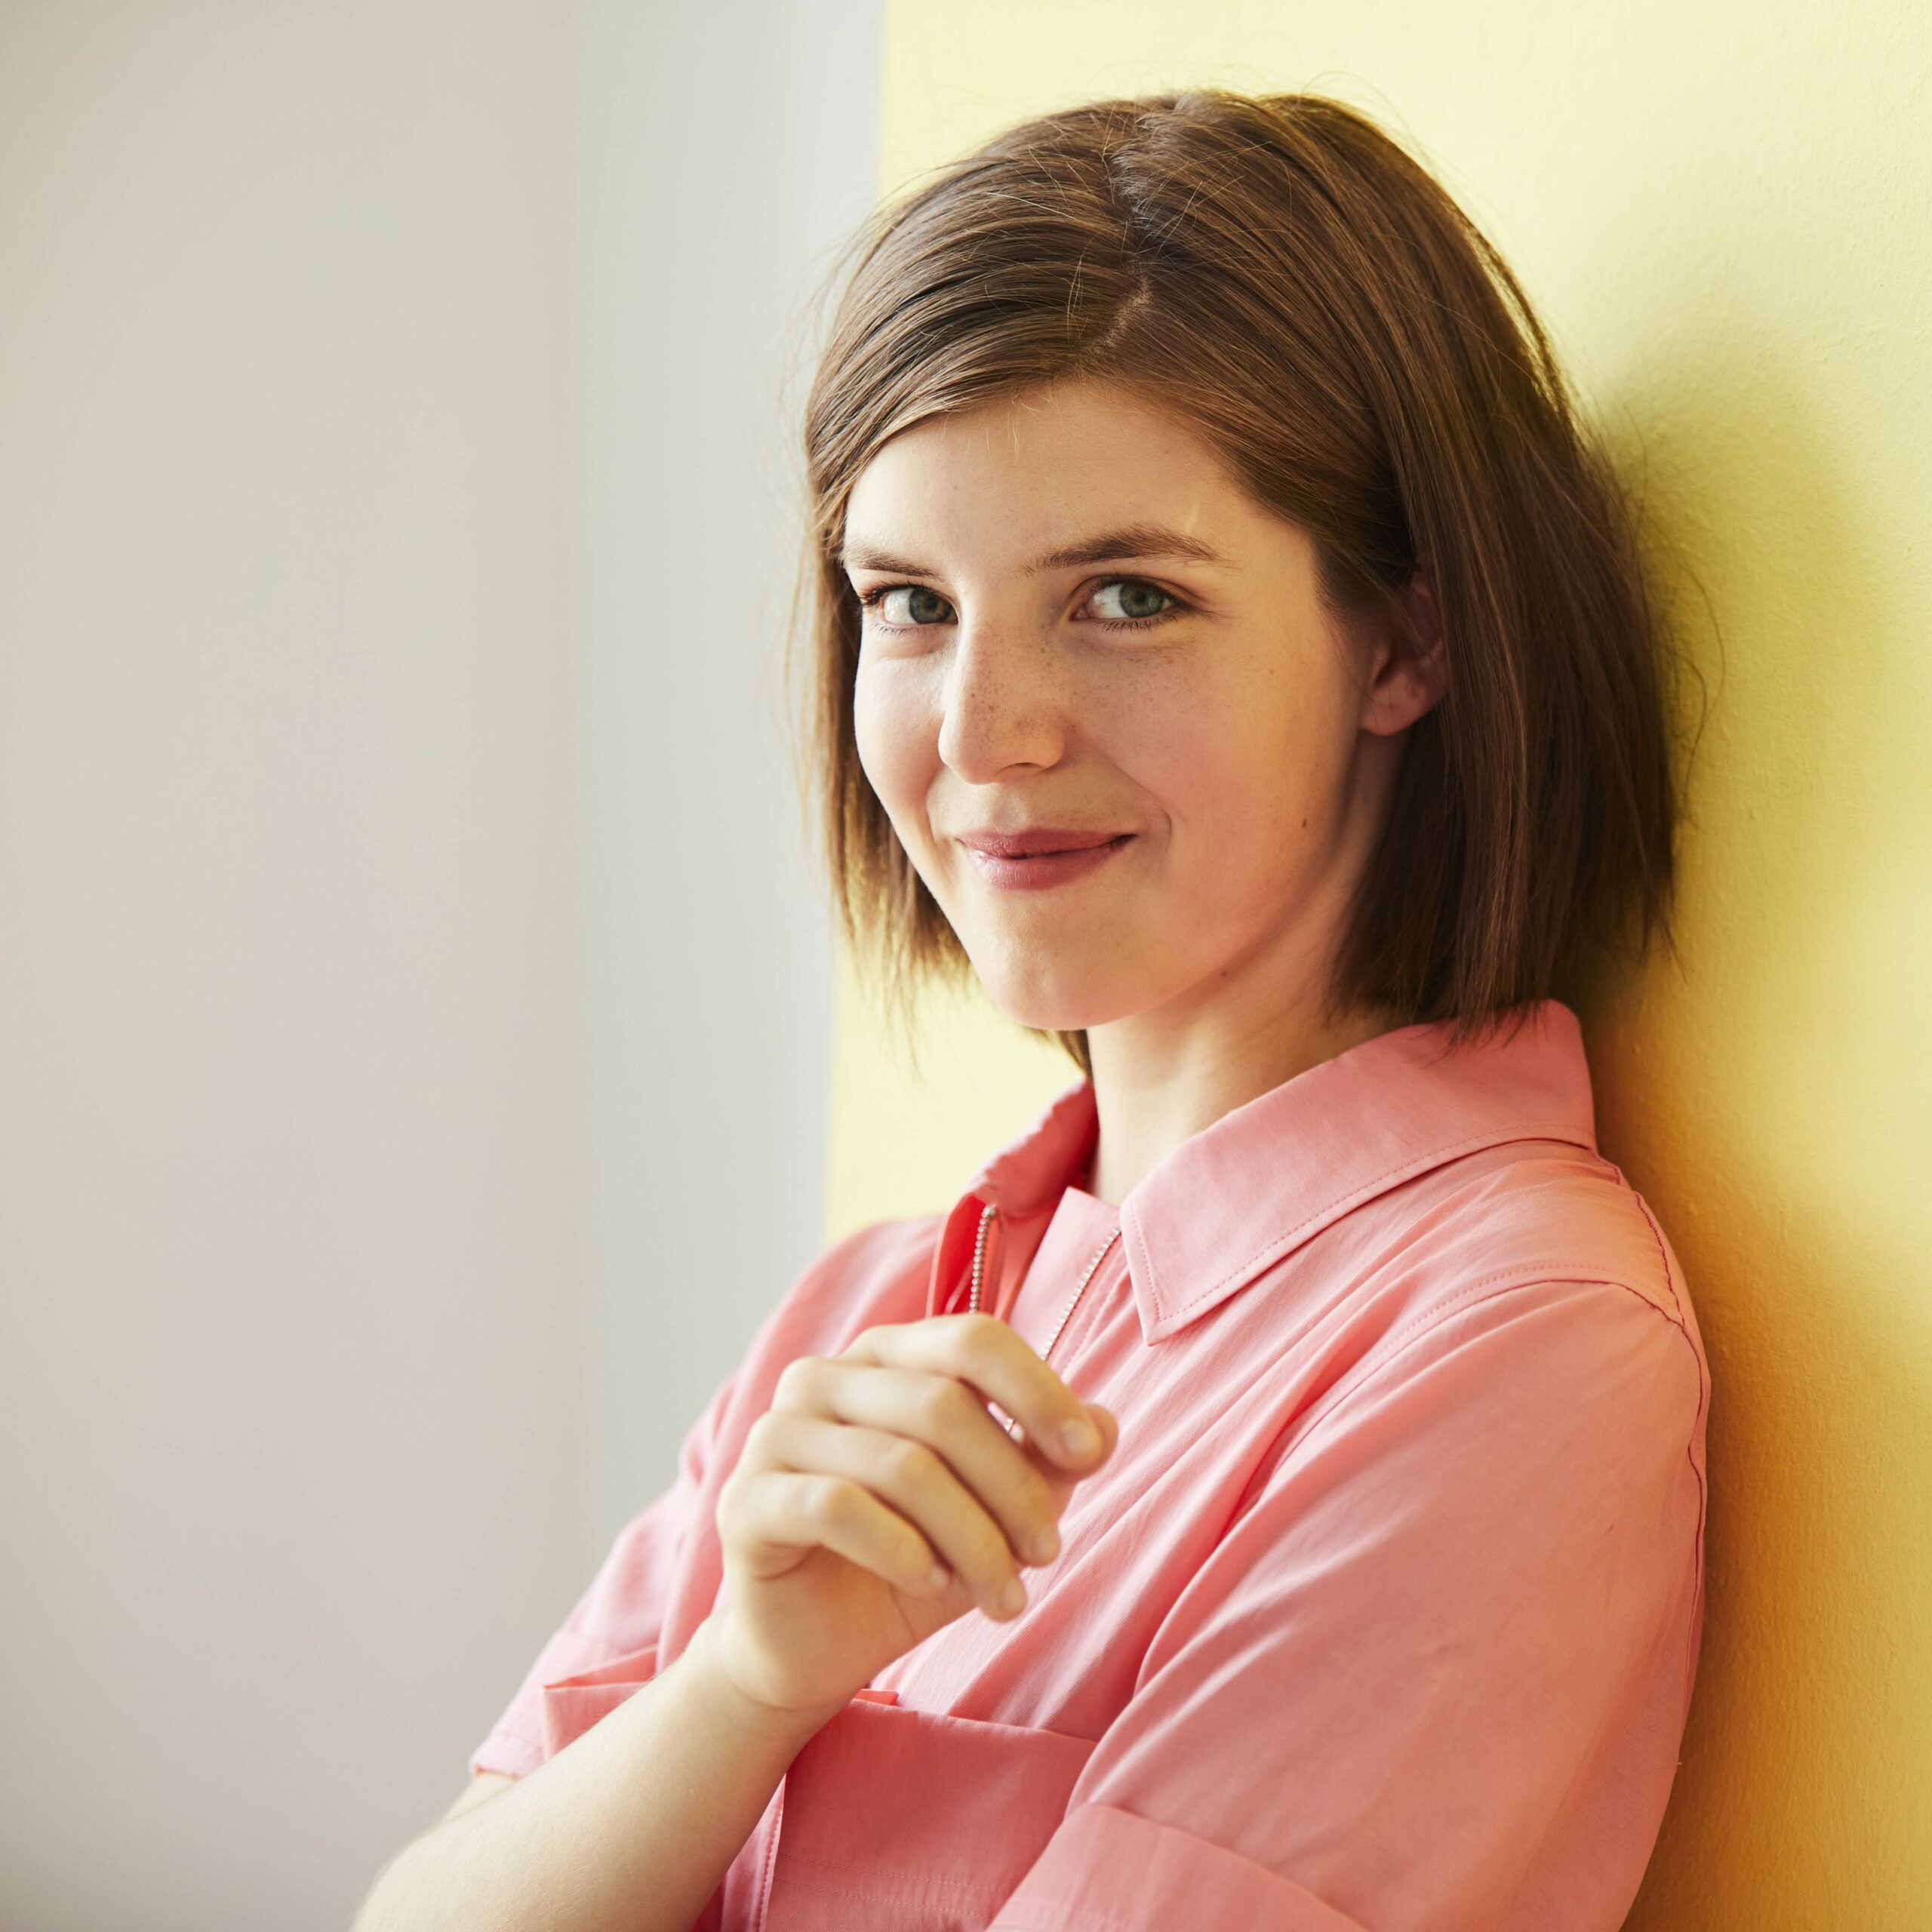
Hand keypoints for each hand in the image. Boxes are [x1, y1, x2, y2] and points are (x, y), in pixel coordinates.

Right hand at [706, 1313, 1118, 1725]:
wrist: (815, 1647)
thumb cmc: (912, 1561)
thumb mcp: (995, 1513)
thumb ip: (1045, 1462)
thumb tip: (1106, 1425)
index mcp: (887, 1356)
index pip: (971, 1339)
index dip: (1038, 1390)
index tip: (1089, 1452)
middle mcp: (824, 1377)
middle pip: (944, 1405)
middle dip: (1012, 1486)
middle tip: (1047, 1554)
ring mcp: (776, 1433)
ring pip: (900, 1463)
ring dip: (971, 1537)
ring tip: (1002, 1594)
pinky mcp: (745, 1500)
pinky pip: (838, 1508)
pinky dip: (902, 1549)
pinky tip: (931, 1583)